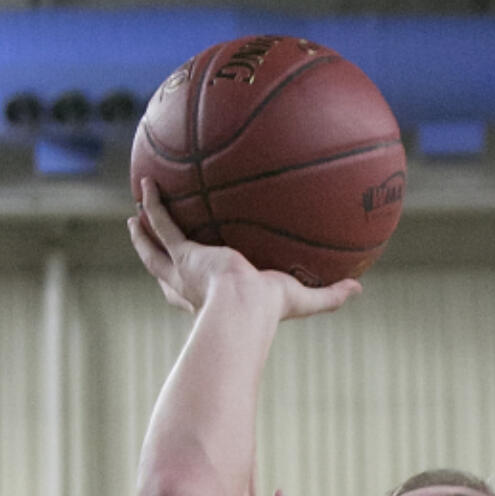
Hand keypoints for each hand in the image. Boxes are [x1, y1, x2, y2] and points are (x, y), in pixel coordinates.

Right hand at [127, 179, 360, 322]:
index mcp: (209, 301)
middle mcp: (190, 288)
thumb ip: (330, 294)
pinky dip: (156, 203)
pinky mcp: (183, 253)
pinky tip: (148, 181)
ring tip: (134, 215)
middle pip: (163, 272)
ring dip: (142, 233)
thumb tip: (360, 287)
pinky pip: (164, 222)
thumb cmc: (269, 314)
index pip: (191, 295)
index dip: (184, 289)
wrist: (243, 310)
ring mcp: (182, 270)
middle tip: (146, 240)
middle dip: (153, 256)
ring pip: (154, 249)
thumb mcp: (304, 300)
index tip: (184, 277)